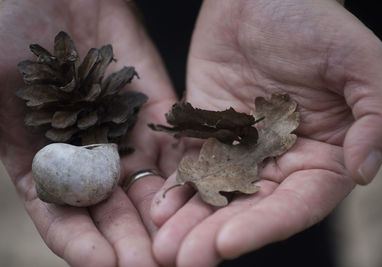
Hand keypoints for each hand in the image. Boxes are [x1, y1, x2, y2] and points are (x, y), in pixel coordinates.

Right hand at [0, 0, 181, 265]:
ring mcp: (122, 129)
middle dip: (129, 241)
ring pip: (143, 185)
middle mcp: (85, 150)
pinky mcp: (153, 106)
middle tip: (151, 266)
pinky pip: (169, 146)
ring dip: (158, 219)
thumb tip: (26, 184)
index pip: (62, 215)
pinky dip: (178, 173)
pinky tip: (189, 198)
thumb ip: (1, 135)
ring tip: (176, 246)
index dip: (80, 244)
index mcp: (41, 156)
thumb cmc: (7, 29)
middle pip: (110, 208)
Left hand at [150, 0, 381, 265]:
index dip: (264, 227)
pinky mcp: (208, 134)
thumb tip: (364, 172)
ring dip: (188, 223)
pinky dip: (175, 189)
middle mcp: (280, 161)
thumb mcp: (362, 62)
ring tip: (162, 247)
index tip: (226, 243)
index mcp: (322, 156)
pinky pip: (191, 167)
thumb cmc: (316, 22)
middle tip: (181, 262)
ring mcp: (240, 150)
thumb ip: (381, 116)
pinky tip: (156, 210)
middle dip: (215, 237)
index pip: (296, 205)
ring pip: (215, 195)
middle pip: (249, 210)